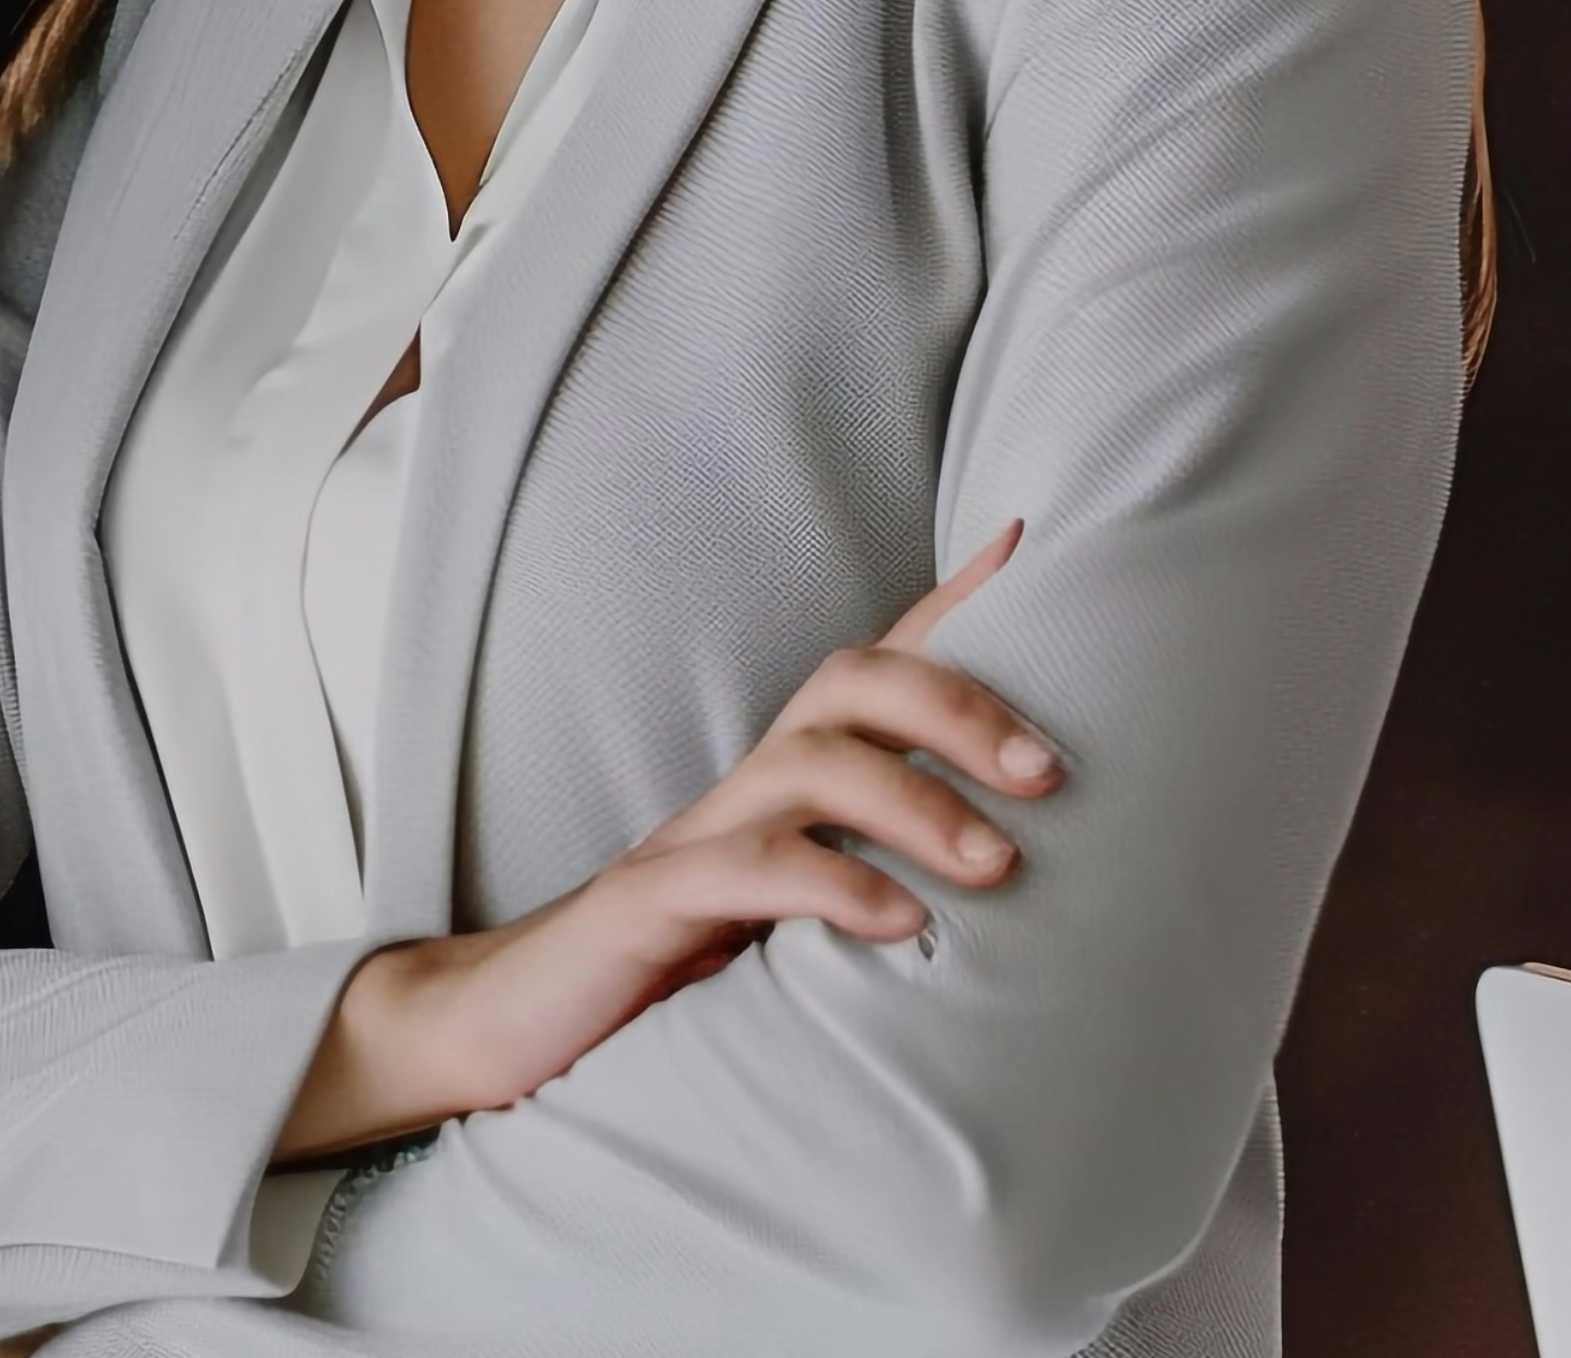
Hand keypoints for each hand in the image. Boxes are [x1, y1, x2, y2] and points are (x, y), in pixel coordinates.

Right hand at [276, 524, 1055, 1161]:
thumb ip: (879, 873)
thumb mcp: (799, 916)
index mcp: (787, 786)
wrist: (521, 1026)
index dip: (952, 606)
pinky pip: (741, 870)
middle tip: (1049, 775)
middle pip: (848, 686)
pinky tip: (896, 924)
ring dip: (912, 802)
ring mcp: (691, 839)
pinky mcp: (647, 906)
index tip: (1031, 545)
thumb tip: (1009, 861)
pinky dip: (828, 886)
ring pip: (805, 766)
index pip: (877, 672)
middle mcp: (744, 789)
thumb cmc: (684, 971)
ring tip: (995, 865)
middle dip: (956, 708)